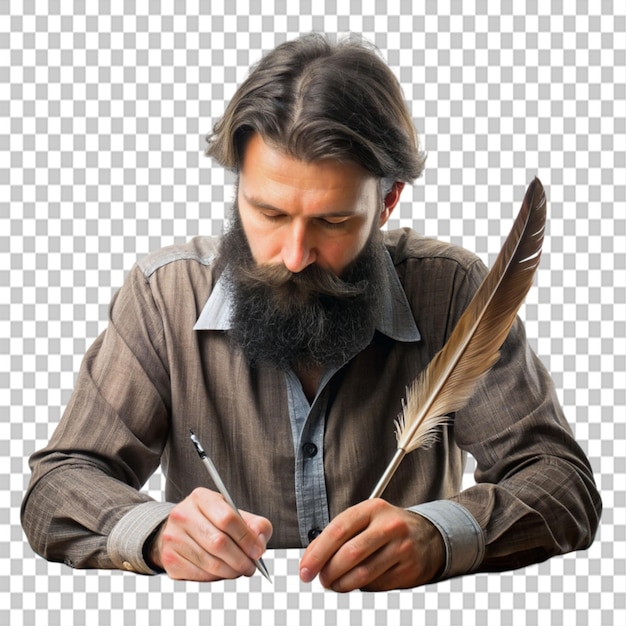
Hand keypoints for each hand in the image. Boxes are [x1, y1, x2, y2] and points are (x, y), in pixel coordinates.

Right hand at [148, 487, 271, 581]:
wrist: (180, 529)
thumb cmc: (211, 521)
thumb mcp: (234, 513)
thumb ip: (255, 524)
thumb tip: (259, 543)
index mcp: (201, 498)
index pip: (227, 518)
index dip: (246, 538)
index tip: (258, 551)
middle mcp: (183, 515)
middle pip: (219, 543)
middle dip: (240, 560)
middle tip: (251, 566)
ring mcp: (173, 537)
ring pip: (210, 563)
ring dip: (231, 571)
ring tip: (239, 570)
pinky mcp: (169, 559)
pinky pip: (199, 575)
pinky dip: (216, 578)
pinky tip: (222, 571)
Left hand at [299, 499, 444, 591]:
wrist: (426, 536)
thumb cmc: (385, 527)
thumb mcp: (364, 519)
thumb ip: (337, 534)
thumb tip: (310, 559)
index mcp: (372, 508)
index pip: (338, 530)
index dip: (318, 552)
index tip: (305, 569)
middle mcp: (389, 526)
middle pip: (350, 554)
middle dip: (328, 572)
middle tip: (321, 579)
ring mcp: (401, 548)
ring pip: (362, 574)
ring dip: (342, 584)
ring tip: (335, 583)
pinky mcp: (409, 569)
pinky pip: (376, 585)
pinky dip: (361, 587)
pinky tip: (359, 581)